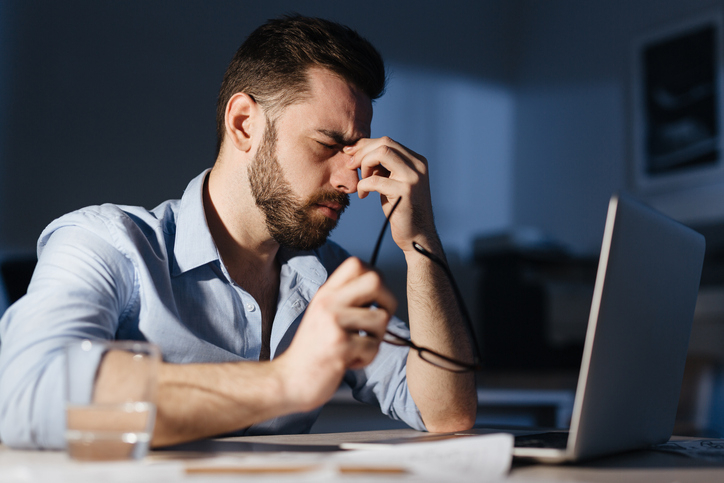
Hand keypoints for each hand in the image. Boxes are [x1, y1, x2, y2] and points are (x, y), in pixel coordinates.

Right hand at [274, 257, 396, 411]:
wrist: (289, 380)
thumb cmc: (312, 350)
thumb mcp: (322, 314)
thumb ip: (344, 299)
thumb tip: (380, 290)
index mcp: (325, 293)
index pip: (356, 263)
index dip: (376, 277)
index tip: (374, 299)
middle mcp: (328, 302)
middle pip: (375, 280)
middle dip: (388, 302)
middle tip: (378, 321)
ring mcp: (333, 322)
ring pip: (381, 318)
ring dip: (377, 338)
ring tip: (358, 347)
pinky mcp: (340, 346)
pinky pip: (373, 346)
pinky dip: (367, 359)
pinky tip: (349, 361)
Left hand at [344, 137, 436, 252]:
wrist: (417, 236)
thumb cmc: (401, 209)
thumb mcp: (393, 182)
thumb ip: (383, 166)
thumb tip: (359, 150)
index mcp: (416, 161)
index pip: (387, 142)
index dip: (365, 145)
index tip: (350, 154)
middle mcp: (418, 166)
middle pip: (384, 143)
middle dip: (362, 152)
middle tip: (350, 166)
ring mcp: (413, 178)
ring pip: (382, 153)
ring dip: (364, 164)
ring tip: (361, 179)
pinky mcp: (405, 192)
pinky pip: (375, 180)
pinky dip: (363, 185)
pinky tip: (363, 196)